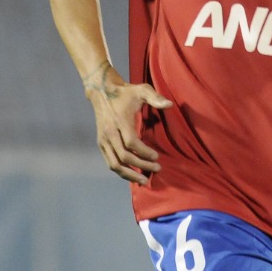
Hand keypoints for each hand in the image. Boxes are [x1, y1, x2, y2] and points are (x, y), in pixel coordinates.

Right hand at [84, 67, 171, 183]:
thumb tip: (170, 105)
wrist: (102, 93)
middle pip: (124, 157)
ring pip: (115, 164)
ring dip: (130, 174)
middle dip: (141, 165)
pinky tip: (133, 175)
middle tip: (157, 168)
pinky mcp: (101, 144)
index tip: (156, 157)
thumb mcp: (141, 90)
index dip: (144, 153)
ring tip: (144, 180)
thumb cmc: (126, 93)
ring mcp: (103, 140)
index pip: (131, 143)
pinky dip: (121, 171)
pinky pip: (110, 163)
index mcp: (120, 121)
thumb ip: (155, 97)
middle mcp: (109, 133)